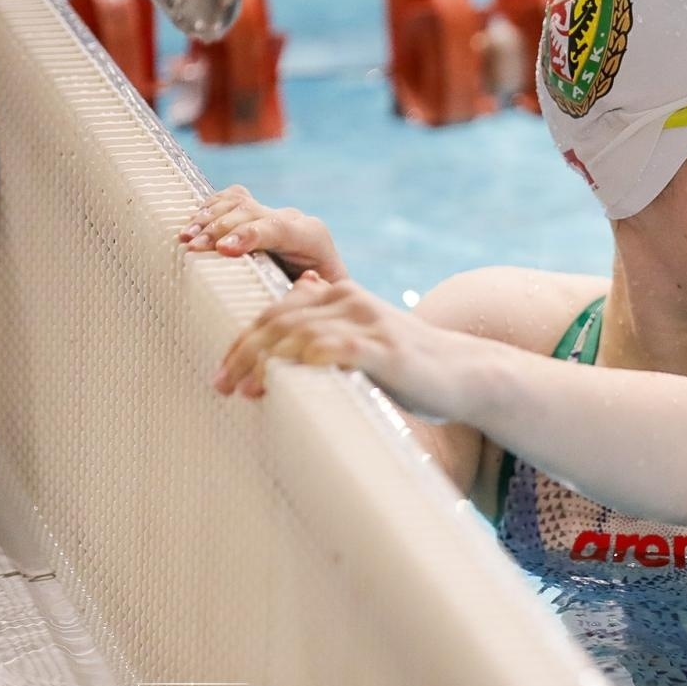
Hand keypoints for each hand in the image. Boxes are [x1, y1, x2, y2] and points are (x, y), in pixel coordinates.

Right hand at [180, 184, 348, 282]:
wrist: (322, 282)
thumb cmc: (319, 296)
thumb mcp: (323, 296)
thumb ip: (316, 289)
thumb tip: (306, 278)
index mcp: (312, 237)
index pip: (279, 227)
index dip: (249, 234)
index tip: (224, 249)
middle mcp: (293, 219)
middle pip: (251, 212)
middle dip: (220, 228)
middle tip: (194, 248)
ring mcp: (272, 214)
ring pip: (238, 203)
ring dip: (208, 218)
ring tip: (186, 237)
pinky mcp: (256, 214)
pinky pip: (230, 201)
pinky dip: (208, 210)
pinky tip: (191, 226)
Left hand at [211, 271, 475, 420]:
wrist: (466, 375)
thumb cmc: (409, 365)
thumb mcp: (363, 338)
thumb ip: (329, 324)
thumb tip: (298, 297)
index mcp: (341, 293)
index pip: (275, 311)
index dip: (242, 341)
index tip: (220, 373)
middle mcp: (350, 300)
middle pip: (279, 320)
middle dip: (243, 353)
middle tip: (220, 386)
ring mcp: (368, 323)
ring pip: (298, 334)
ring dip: (265, 363)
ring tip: (246, 391)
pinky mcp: (384, 349)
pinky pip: (332, 350)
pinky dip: (303, 364)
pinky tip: (282, 384)